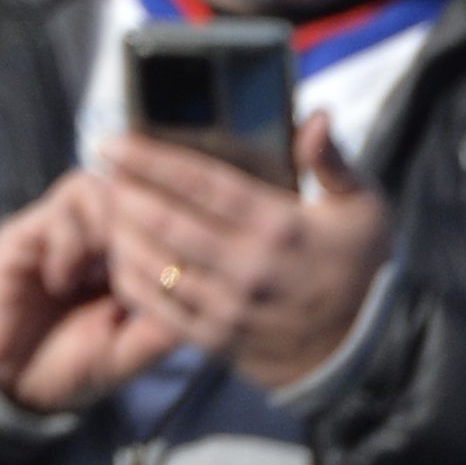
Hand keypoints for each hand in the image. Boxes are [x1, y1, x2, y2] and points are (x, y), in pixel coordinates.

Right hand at [0, 169, 179, 414]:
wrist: (6, 380)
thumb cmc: (72, 366)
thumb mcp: (129, 355)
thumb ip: (161, 328)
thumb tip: (204, 296)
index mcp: (126, 258)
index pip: (158, 214)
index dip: (172, 230)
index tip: (173, 269)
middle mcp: (94, 234)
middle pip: (130, 187)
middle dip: (143, 223)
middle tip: (140, 267)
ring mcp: (58, 228)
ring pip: (94, 187)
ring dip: (106, 227)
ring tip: (101, 273)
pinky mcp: (24, 232)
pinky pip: (58, 212)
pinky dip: (70, 243)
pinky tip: (62, 281)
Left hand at [101, 115, 392, 390]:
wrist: (364, 348)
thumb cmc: (357, 264)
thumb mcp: (362, 207)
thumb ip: (332, 161)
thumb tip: (314, 116)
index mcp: (281, 226)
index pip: (202, 184)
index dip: (151, 160)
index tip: (112, 141)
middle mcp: (251, 267)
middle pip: (168, 223)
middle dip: (126, 192)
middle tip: (101, 170)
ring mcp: (232, 307)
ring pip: (157, 265)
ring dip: (122, 233)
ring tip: (105, 206)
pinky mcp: (218, 339)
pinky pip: (160, 308)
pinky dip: (131, 279)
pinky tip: (118, 254)